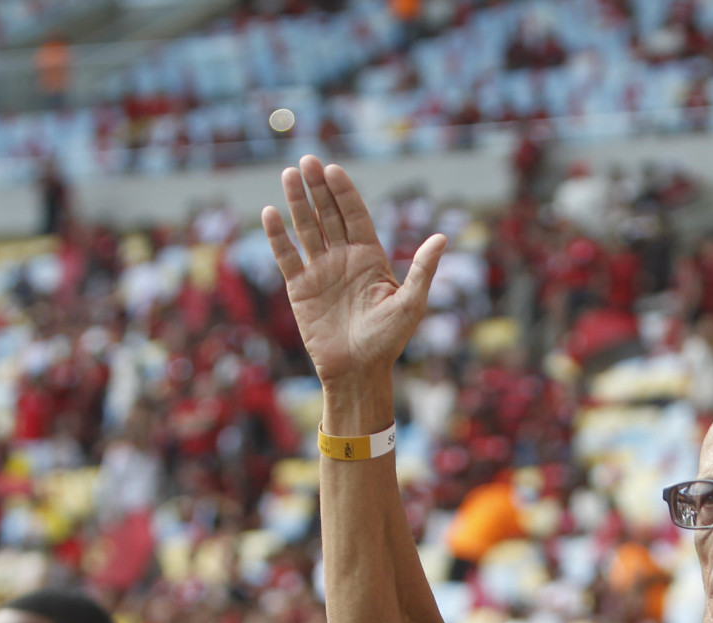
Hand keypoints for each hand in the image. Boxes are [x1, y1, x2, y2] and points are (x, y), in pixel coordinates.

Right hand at [261, 156, 446, 389]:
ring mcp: (320, 271)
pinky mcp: (299, 288)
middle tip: (307, 161)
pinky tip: (270, 213)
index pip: (356, 215)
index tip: (334, 170)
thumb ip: (423, 270)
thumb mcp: (411, 304)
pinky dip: (277, 236)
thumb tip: (442, 238)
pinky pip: (287, 256)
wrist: (358, 372)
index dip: (344, 193)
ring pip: (306, 228)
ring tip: (289, 175)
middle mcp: (344, 258)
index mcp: (370, 257)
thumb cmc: (388, 341)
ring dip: (297, 202)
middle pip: (328, 214)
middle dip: (318, 187)